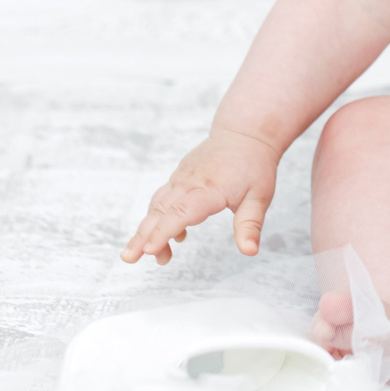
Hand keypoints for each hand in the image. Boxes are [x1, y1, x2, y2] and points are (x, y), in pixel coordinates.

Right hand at [122, 126, 282, 263]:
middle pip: (161, 210)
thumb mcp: (260, 197)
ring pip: (157, 205)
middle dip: (142, 236)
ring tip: (140, 254)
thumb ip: (250, 225)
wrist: (245, 132)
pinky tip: (171, 236)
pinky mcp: (179, 177)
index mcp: (210, 189)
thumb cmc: (254, 165)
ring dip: (146, 229)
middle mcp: (190, 182)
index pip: (181, 212)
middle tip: (129, 258)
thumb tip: (250, 252)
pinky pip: (163, 198)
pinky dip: (157, 217)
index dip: (163, 232)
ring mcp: (182, 178)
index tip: (149, 251)